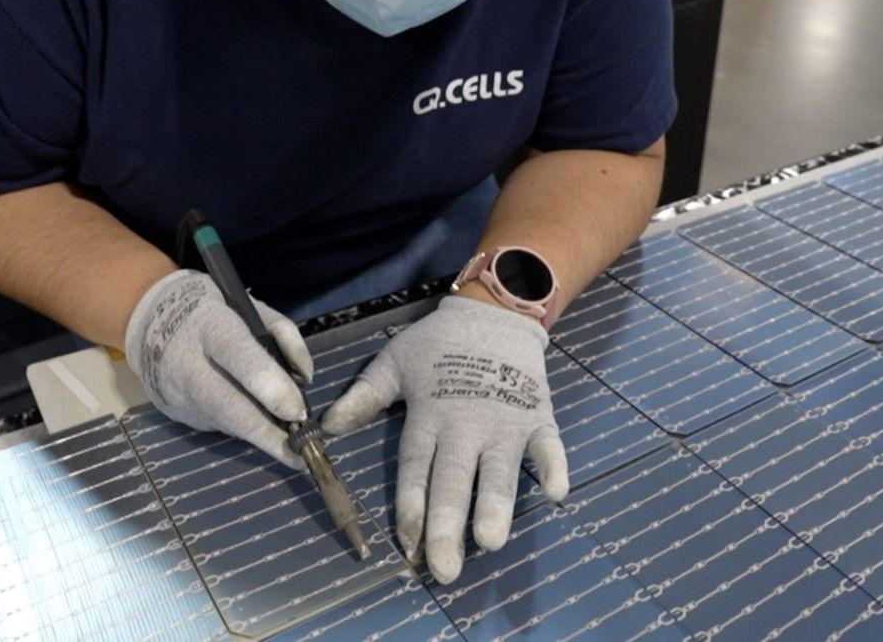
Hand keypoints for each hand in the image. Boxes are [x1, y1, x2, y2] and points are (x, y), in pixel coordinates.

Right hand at [122, 269, 314, 467]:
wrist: (148, 320)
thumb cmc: (211, 310)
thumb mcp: (249, 306)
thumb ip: (283, 336)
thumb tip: (305, 379)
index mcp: (211, 326)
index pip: (240, 359)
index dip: (270, 388)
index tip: (299, 412)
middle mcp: (189, 365)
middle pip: (230, 408)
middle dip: (268, 436)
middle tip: (304, 453)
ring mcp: (179, 396)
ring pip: (227, 424)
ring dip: (261, 434)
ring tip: (290, 437)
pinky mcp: (177, 415)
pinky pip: (218, 424)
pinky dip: (242, 425)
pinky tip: (256, 418)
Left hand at [322, 296, 567, 583]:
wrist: (494, 313)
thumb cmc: (437, 344)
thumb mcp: (394, 362)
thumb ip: (364, 397)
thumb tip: (327, 426)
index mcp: (429, 414)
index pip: (416, 466)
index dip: (411, 505)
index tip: (407, 543)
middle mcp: (466, 423)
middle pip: (454, 480)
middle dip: (448, 525)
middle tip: (444, 570)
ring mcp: (506, 422)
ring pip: (499, 470)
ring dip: (495, 505)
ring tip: (490, 541)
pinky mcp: (539, 416)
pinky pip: (549, 445)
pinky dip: (553, 466)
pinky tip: (555, 493)